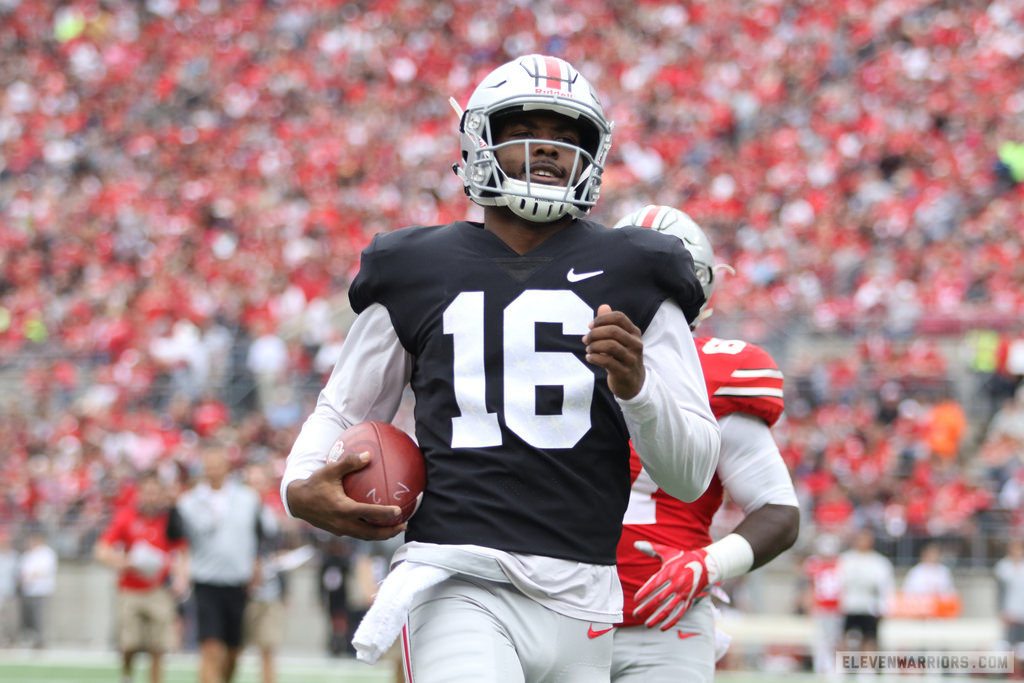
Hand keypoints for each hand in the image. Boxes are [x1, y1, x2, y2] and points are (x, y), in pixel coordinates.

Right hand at [286, 450, 406, 540]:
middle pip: (370, 533)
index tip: (399, 511)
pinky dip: (371, 531)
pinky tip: (378, 523)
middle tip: (404, 525)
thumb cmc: (314, 484)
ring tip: (396, 528)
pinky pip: (358, 533)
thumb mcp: (329, 470)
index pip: (367, 513)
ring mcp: (340, 530)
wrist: (296, 501)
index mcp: (342, 509)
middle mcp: (342, 523)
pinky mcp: (338, 531)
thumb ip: (349, 462)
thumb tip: (368, 454)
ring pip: (365, 536)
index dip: (384, 514)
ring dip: (381, 534)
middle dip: (388, 532)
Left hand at [583, 304, 644, 399]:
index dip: (602, 319)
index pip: (619, 317)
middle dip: (595, 333)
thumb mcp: (619, 339)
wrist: (632, 382)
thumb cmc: (621, 356)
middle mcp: (636, 344)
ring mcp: (631, 359)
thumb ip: (610, 323)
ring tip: (588, 349)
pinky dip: (594, 357)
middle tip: (586, 339)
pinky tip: (589, 357)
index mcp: (634, 333)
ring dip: (594, 346)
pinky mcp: (624, 372)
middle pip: (613, 330)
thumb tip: (603, 306)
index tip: (590, 326)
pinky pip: (607, 361)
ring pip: (610, 346)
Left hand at [632, 541, 715, 629]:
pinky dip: (671, 621)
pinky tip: (662, 628)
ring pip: (669, 609)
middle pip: (659, 599)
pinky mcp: (689, 600)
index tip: (636, 600)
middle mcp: (676, 584)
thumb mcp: (667, 552)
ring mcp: (683, 593)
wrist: (705, 565)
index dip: (645, 593)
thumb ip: (651, 548)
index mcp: (669, 572)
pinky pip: (680, 613)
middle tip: (636, 614)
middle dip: (646, 608)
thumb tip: (636, 543)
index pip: (654, 584)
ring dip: (657, 618)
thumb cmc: (682, 558)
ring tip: (647, 624)